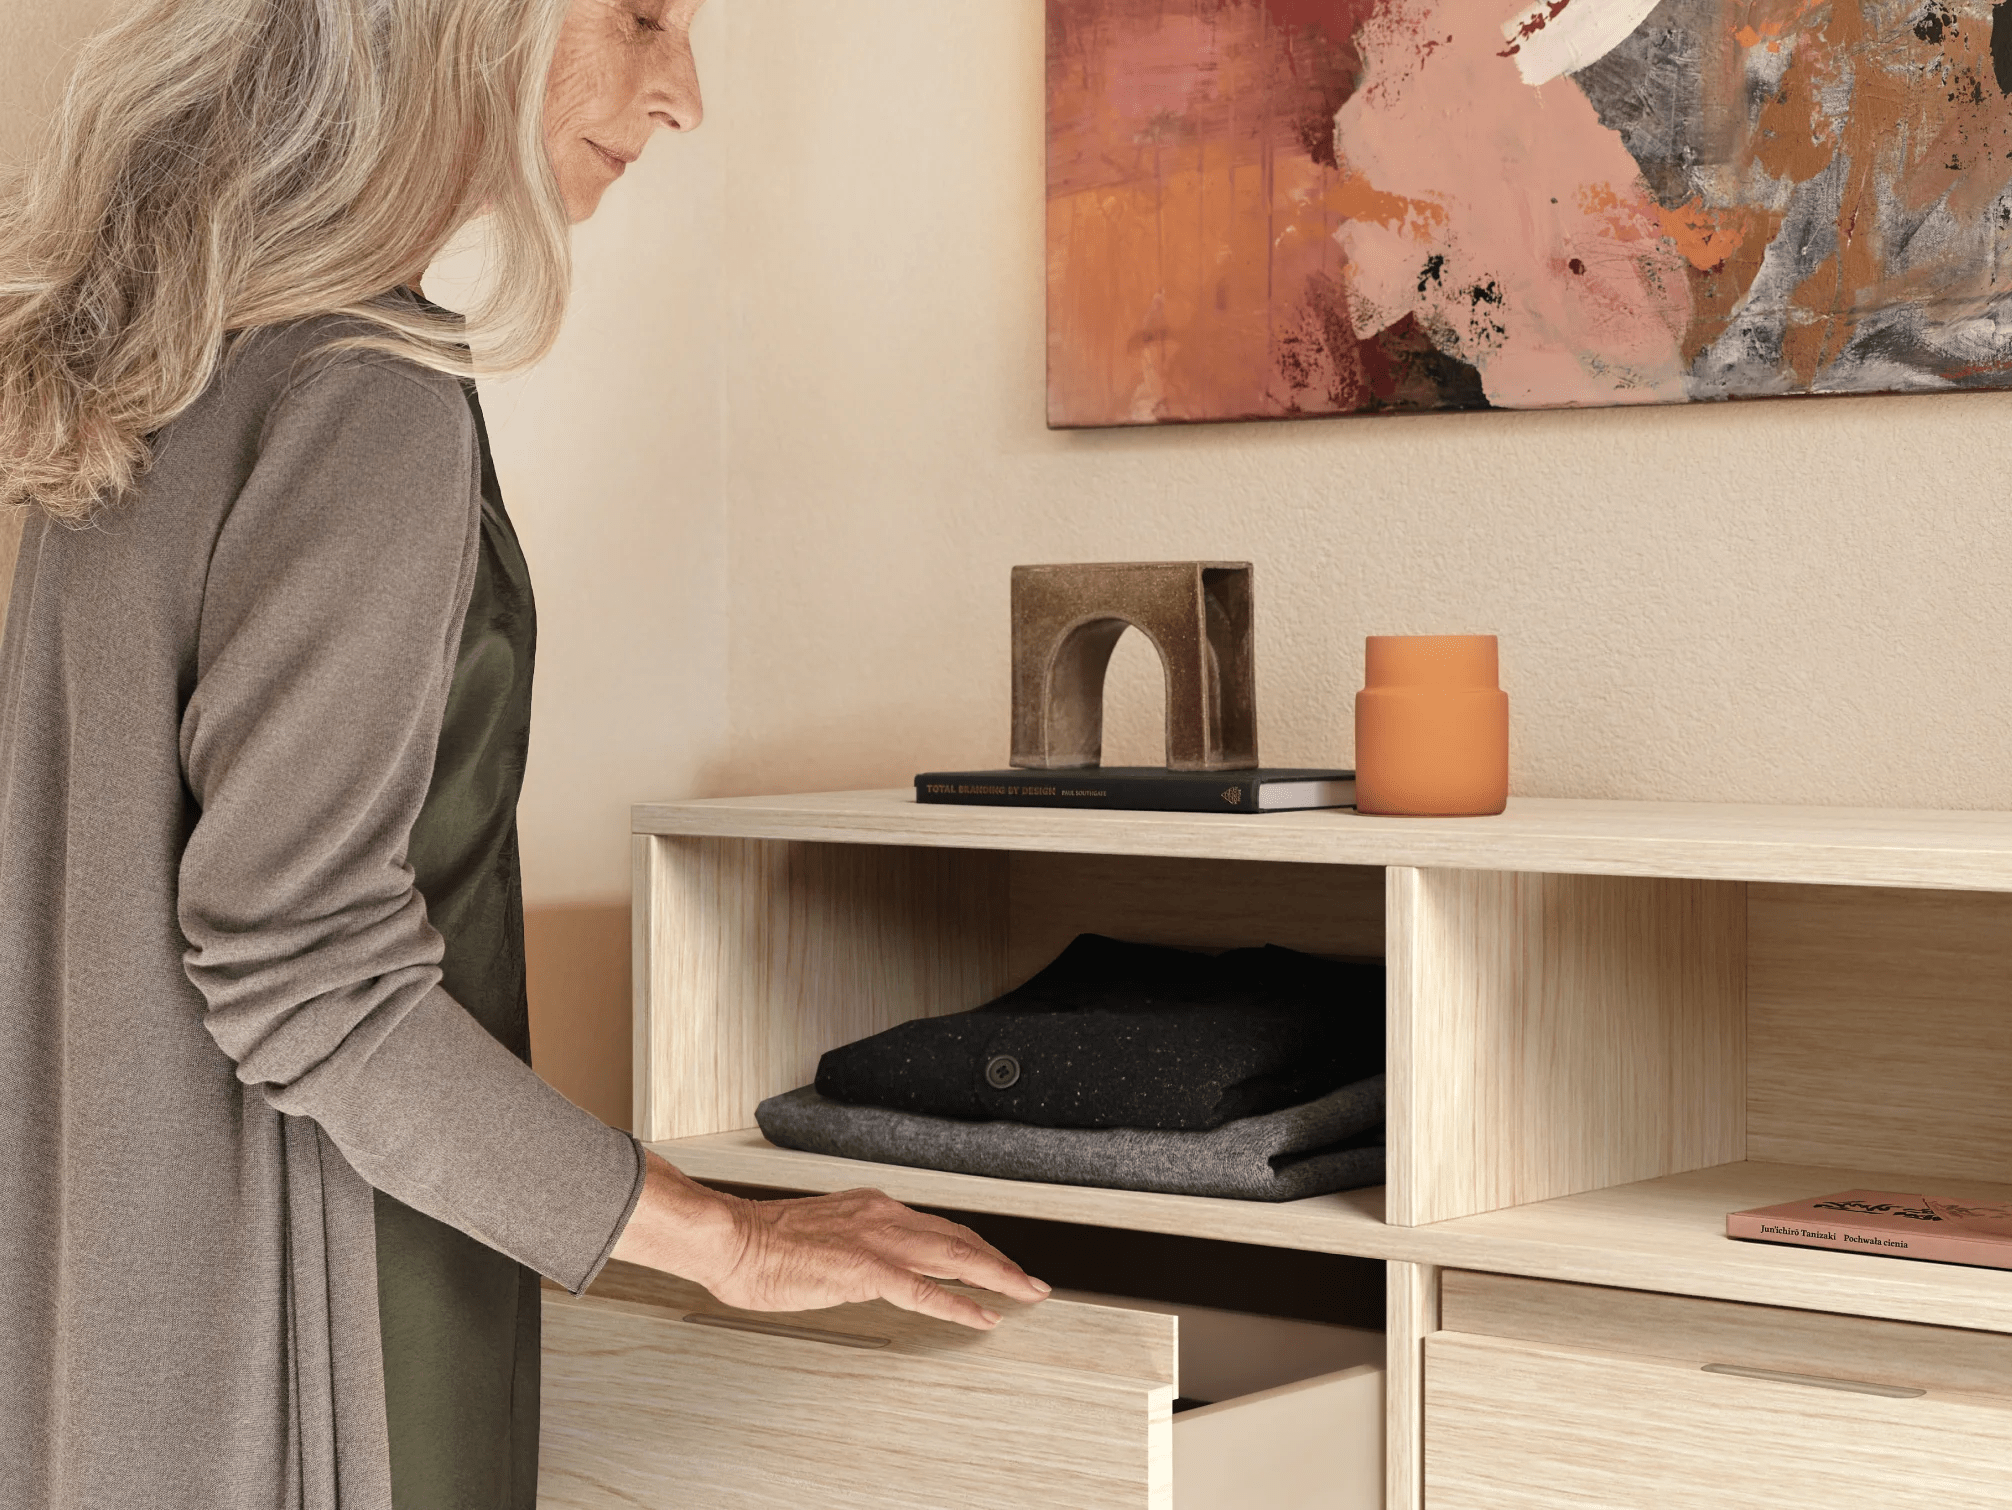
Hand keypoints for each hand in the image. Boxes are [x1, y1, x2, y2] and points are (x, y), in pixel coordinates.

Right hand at [610, 1149, 1049, 1329]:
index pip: (940, 1227)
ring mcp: (877, 1242)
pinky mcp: (865, 1270)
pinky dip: (960, 1304)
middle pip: (959, 1239)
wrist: (732, 1238)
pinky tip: (983, 1316)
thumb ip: (855, 1247)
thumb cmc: (764, 1241)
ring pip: (954, 1258)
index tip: (999, 1262)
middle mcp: (884, 1216)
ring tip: (1025, 1293)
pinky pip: (925, 1292)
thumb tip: (872, 1268)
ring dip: (997, 1276)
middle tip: (1032, 1282)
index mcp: (873, 1208)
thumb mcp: (822, 1236)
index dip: (977, 1246)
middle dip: (1002, 1261)